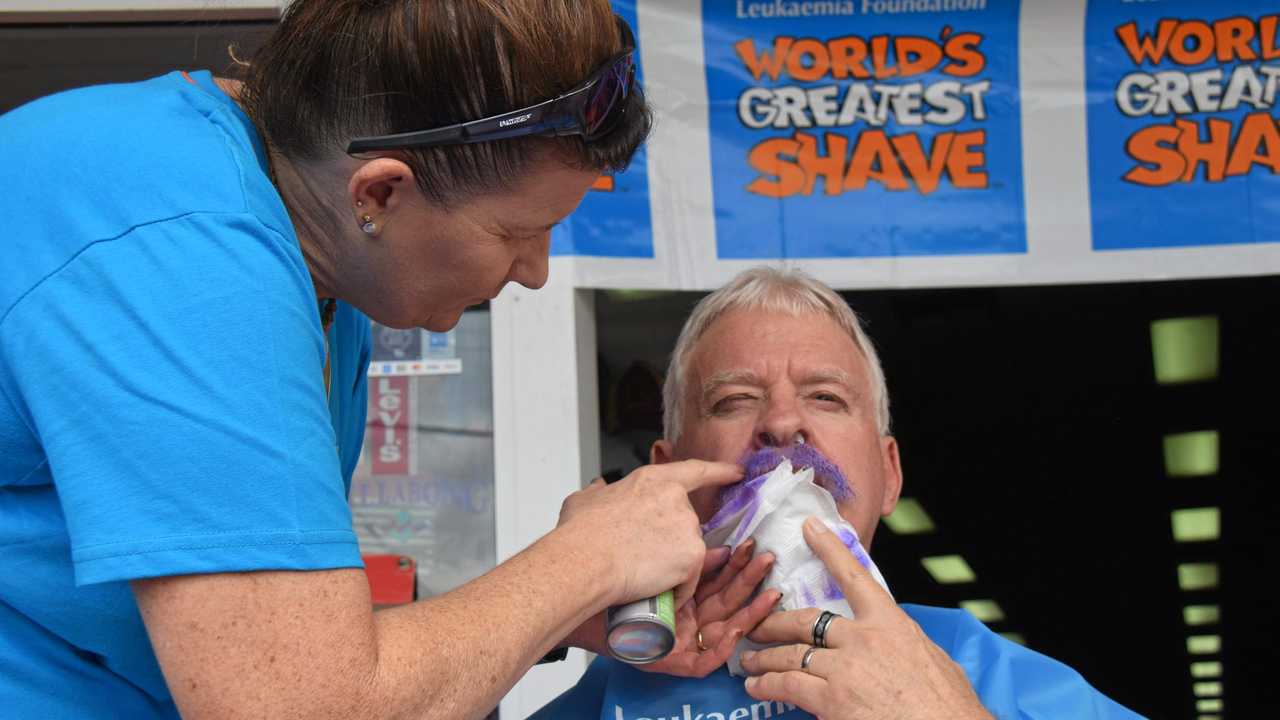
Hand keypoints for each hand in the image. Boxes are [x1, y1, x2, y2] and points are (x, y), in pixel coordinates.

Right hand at [556, 460, 743, 609]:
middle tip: (643, 554)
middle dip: (670, 540)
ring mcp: (687, 529)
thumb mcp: (584, 500)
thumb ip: (598, 491)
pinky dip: (674, 589)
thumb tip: (599, 488)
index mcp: (653, 480)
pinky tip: (653, 590)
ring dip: (670, 565)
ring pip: (687, 552)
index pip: (695, 470)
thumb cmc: (580, 534)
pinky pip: (688, 579)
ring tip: (639, 573)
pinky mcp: (692, 557)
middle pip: (686, 522)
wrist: (585, 561)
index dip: (719, 471)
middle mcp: (676, 500)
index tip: (736, 472)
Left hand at [639, 538, 780, 677]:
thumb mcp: (665, 574)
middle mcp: (692, 621)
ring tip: (771, 595)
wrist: (592, 613)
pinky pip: (705, 661)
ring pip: (727, 630)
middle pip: (728, 601)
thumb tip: (724, 548)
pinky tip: (736, 631)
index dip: (738, 566)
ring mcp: (687, 644)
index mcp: (689, 600)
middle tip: (769, 560)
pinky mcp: (678, 664)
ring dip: (751, 613)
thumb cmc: (625, 593)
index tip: (752, 547)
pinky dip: (722, 648)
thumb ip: (694, 565)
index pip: (720, 582)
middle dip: (751, 581)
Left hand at [739, 518, 991, 719]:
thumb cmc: (951, 707)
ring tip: (748, 661)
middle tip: (755, 624)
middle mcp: (863, 639)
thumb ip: (907, 645)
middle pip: (805, 621)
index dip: (829, 550)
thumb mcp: (936, 661)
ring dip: (764, 658)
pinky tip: (757, 686)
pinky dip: (767, 685)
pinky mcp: (832, 699)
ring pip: (790, 654)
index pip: (855, 577)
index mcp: (892, 623)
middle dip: (775, 622)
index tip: (810, 528)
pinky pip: (788, 685)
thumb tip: (899, 643)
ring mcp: (844, 668)